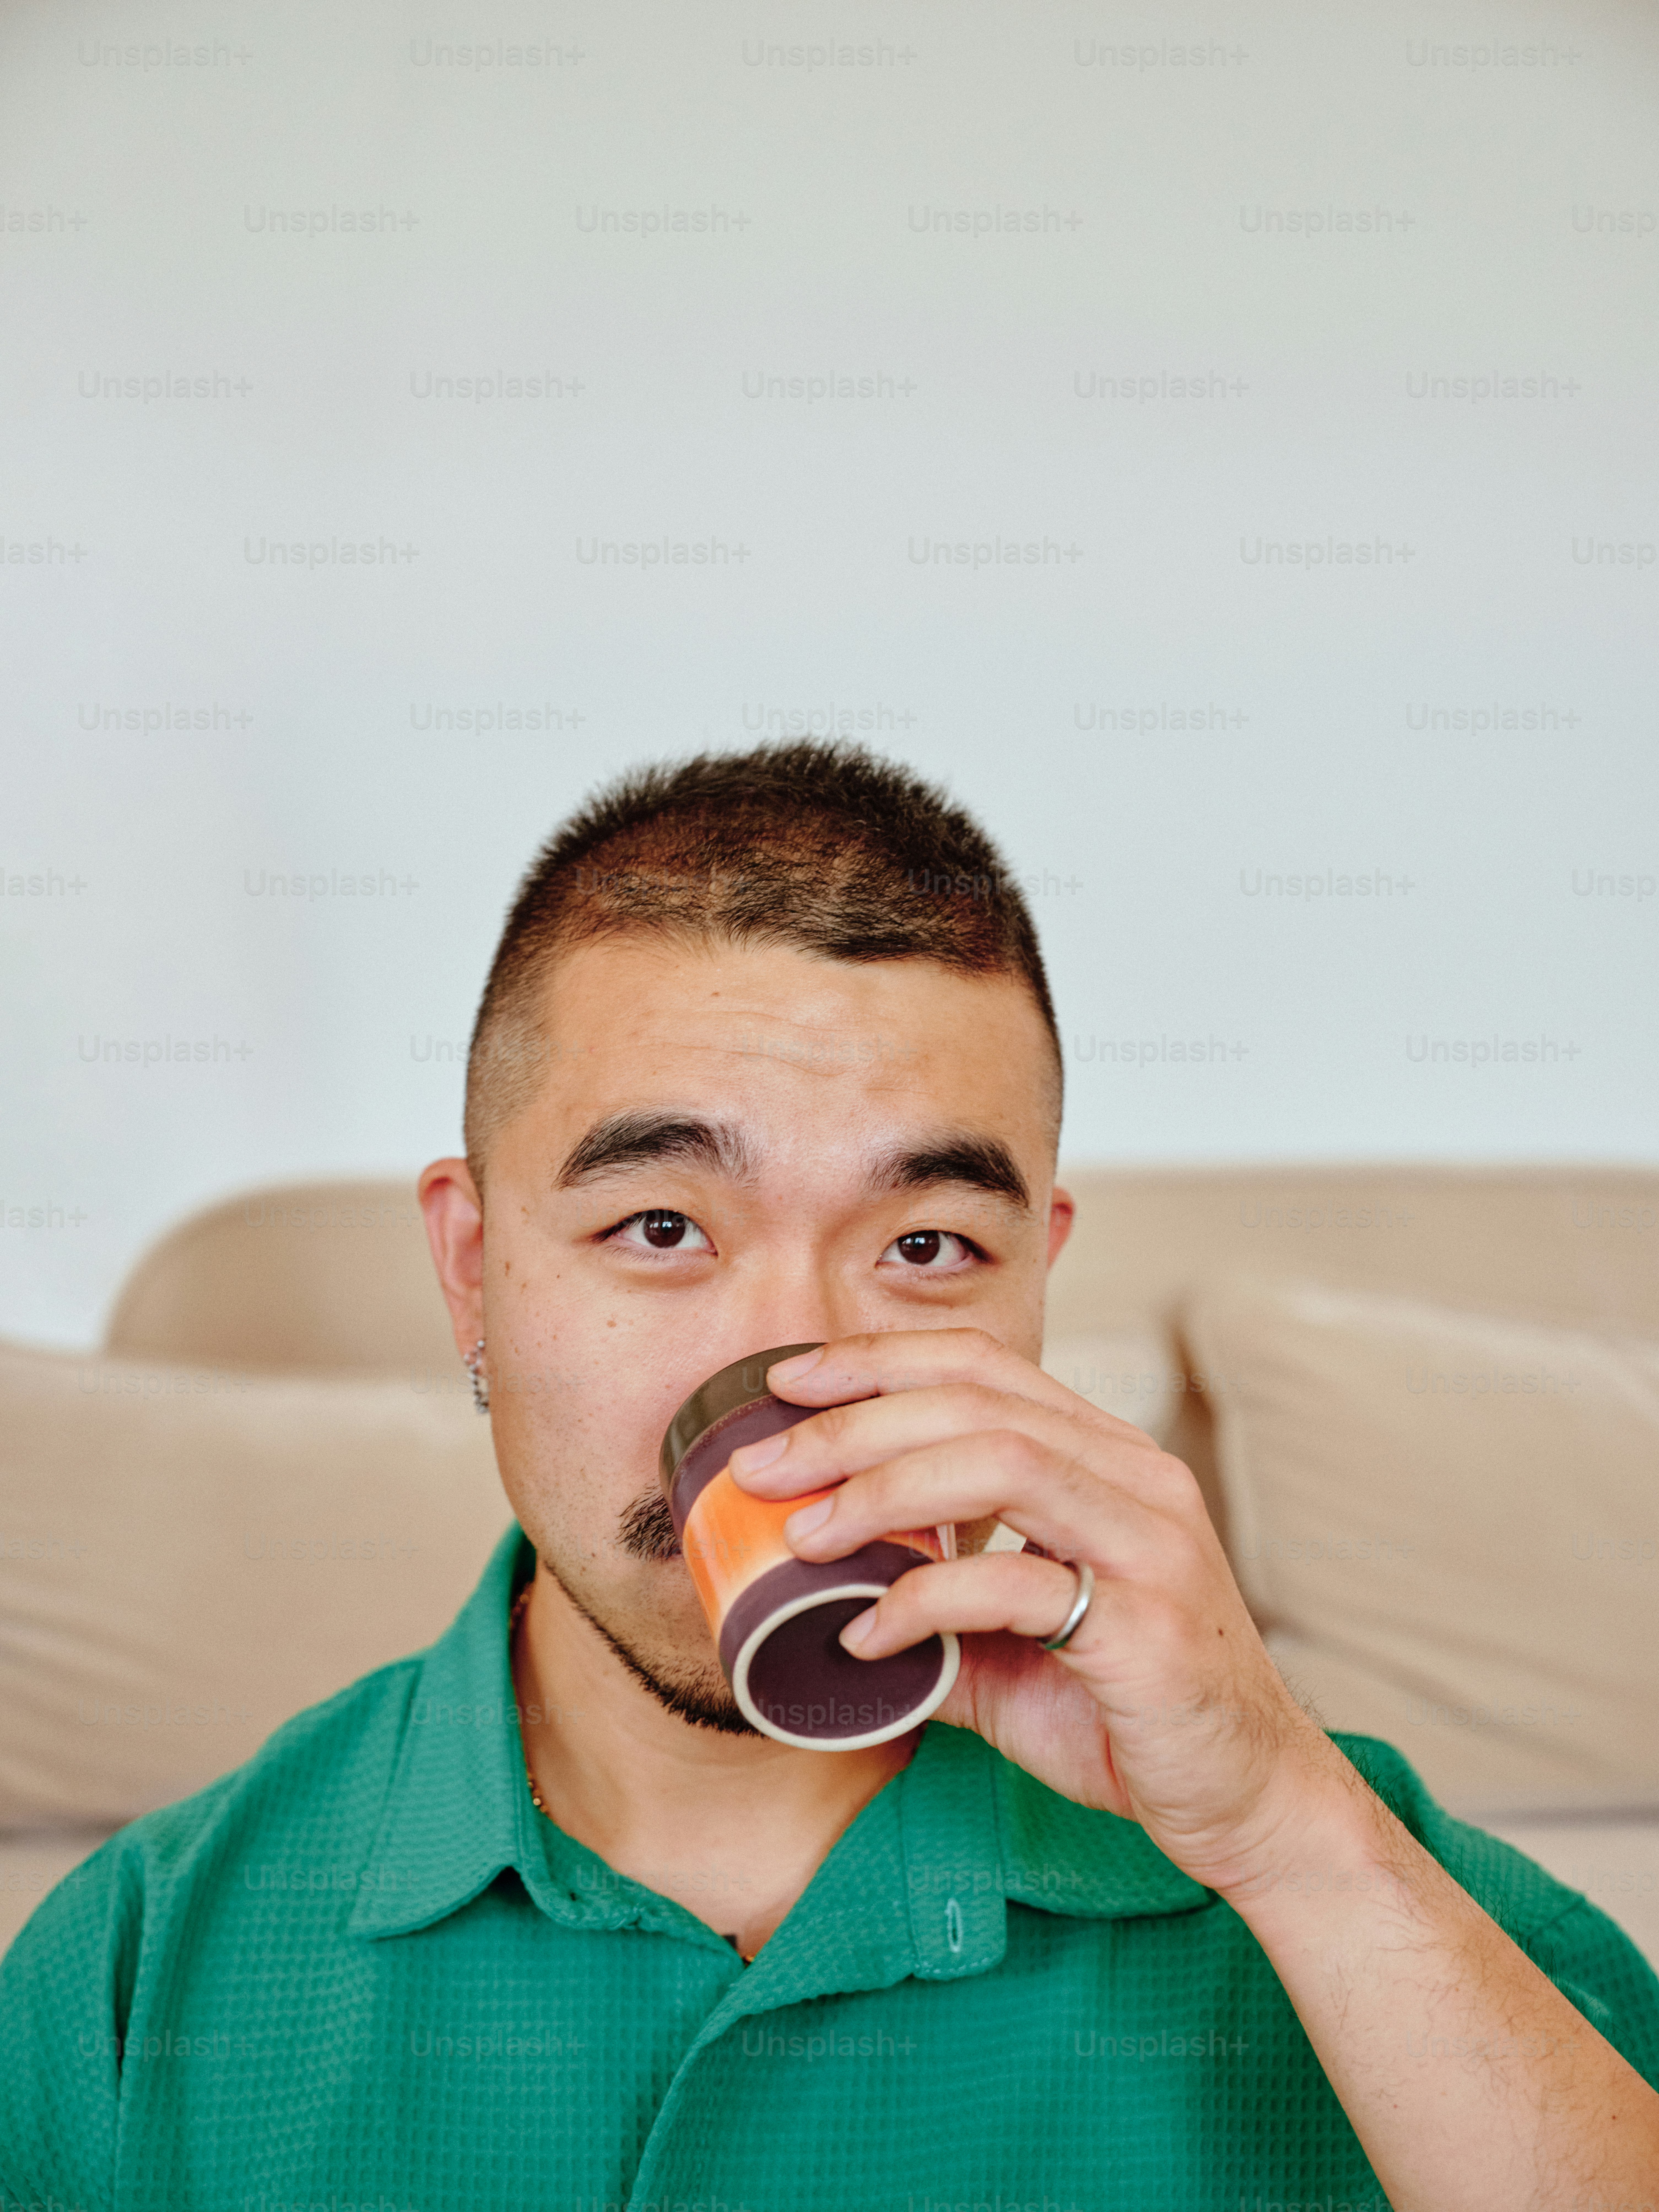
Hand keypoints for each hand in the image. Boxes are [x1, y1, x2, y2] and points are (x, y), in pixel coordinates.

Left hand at [726, 1327, 1354, 1896]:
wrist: (1249, 1799)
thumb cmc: (1130, 1714)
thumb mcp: (1015, 1648)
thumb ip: (938, 1611)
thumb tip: (827, 1601)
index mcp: (1109, 1460)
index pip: (983, 1366)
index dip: (879, 1360)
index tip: (790, 1380)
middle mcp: (1136, 1480)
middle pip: (976, 1403)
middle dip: (853, 1422)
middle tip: (763, 1463)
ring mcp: (1149, 1547)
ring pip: (1000, 1462)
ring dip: (881, 1490)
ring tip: (803, 1533)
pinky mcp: (1146, 1625)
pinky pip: (1015, 1585)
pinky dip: (924, 1600)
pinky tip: (867, 1634)